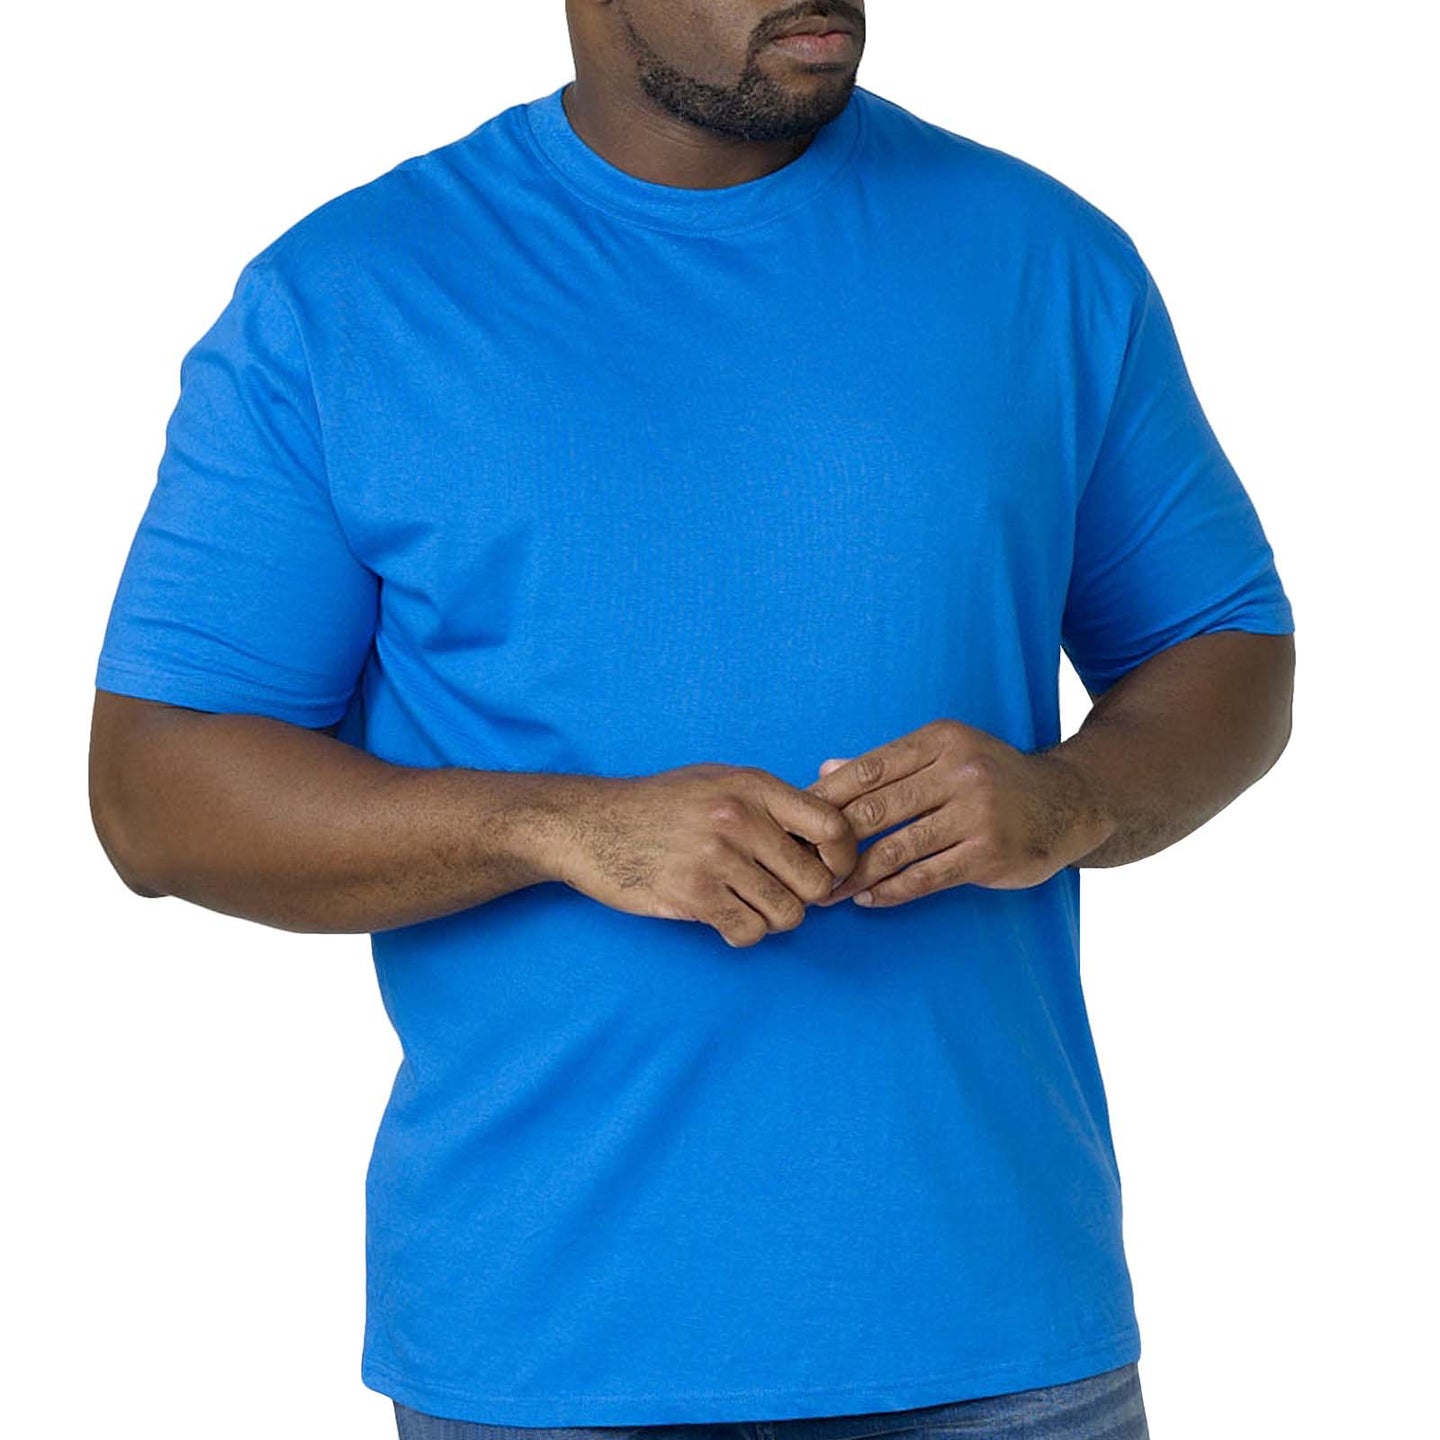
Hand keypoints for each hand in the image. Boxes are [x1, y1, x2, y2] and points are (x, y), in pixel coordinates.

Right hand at [546, 763, 856, 946]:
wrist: (587, 823)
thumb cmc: (657, 804)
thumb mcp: (716, 781)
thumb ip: (768, 800)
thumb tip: (827, 828)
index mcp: (752, 785)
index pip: (831, 826)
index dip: (842, 858)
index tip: (828, 871)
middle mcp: (739, 818)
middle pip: (815, 881)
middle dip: (804, 897)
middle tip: (778, 893)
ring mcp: (715, 857)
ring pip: (786, 914)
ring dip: (772, 919)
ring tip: (747, 905)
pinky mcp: (692, 894)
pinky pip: (748, 932)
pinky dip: (742, 934)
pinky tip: (724, 919)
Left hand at [805, 719, 1111, 906]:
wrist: (1067, 802)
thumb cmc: (993, 777)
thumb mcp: (946, 754)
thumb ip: (887, 764)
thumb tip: (824, 770)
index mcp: (941, 740)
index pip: (868, 769)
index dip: (826, 797)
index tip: (796, 820)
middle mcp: (959, 772)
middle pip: (876, 809)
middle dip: (832, 841)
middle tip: (801, 862)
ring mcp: (976, 814)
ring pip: (896, 848)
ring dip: (854, 875)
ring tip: (828, 891)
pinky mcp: (988, 854)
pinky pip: (925, 877)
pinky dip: (890, 891)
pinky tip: (867, 898)